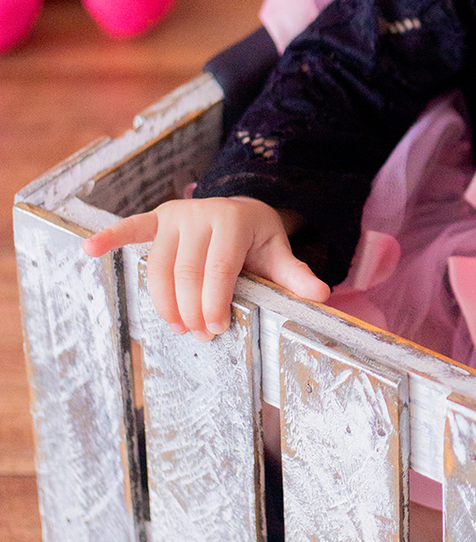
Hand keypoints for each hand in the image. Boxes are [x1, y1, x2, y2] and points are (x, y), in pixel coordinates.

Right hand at [82, 196, 328, 338]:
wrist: (242, 207)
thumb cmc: (258, 239)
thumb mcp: (279, 253)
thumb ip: (296, 275)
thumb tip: (321, 296)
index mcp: (234, 222)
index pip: (218, 269)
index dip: (215, 302)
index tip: (217, 329)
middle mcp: (202, 214)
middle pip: (186, 272)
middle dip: (191, 308)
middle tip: (198, 335)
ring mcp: (177, 215)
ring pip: (160, 265)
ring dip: (163, 300)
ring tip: (176, 325)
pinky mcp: (158, 219)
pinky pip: (132, 229)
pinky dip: (110, 238)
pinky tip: (89, 250)